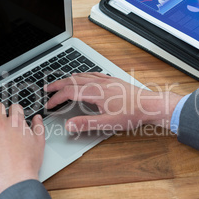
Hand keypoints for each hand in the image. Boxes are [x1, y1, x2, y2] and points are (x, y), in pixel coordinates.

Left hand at [0, 103, 44, 195]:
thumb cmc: (28, 163)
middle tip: (0, 116)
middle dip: (0, 110)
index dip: (15, 111)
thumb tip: (37, 118)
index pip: (14, 107)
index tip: (14, 115)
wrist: (16, 177)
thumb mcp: (40, 143)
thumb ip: (38, 127)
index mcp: (17, 123)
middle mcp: (2, 124)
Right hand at [44, 72, 182, 131]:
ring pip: (82, 75)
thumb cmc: (133, 113)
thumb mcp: (108, 123)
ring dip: (68, 79)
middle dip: (58, 85)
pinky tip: (83, 77)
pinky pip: (93, 74)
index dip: (56, 99)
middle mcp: (99, 83)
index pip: (69, 93)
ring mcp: (106, 80)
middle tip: (47, 89)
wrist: (151, 105)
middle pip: (72, 81)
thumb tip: (69, 124)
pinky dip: (82, 75)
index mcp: (96, 92)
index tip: (49, 106)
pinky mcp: (112, 81)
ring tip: (60, 83)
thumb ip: (86, 123)